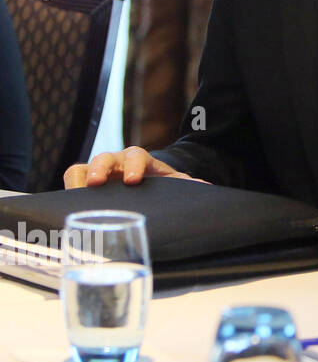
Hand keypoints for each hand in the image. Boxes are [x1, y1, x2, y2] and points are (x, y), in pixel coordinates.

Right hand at [64, 146, 206, 188]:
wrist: (146, 181)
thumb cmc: (160, 182)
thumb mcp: (174, 182)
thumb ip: (187, 184)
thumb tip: (204, 186)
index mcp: (140, 160)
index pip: (136, 155)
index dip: (133, 165)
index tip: (133, 180)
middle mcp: (116, 162)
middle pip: (105, 157)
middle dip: (100, 168)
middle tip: (97, 183)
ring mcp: (98, 172)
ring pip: (82, 168)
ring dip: (78, 179)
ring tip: (76, 195)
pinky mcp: (86, 184)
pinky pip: (73, 181)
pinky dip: (69, 190)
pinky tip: (68, 206)